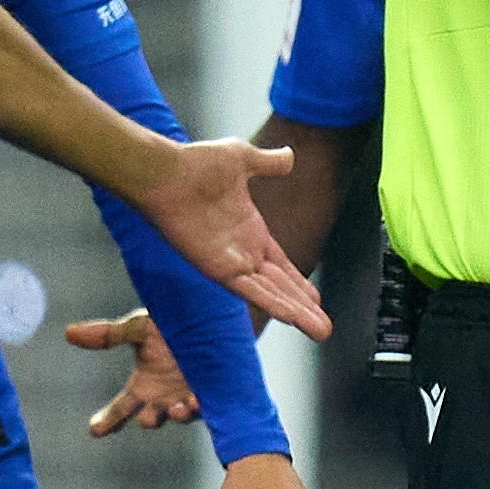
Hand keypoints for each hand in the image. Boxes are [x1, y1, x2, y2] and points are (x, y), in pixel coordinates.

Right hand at [66, 309, 200, 434]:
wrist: (212, 314)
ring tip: (178, 407)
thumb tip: (69, 332)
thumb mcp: (139, 328)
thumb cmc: (172, 323)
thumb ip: (108, 335)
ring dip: (177, 414)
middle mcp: (164, 397)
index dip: (107, 420)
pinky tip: (197, 400)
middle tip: (146, 418)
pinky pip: (207, 407)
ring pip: (180, 416)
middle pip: (150, 419)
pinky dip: (200, 405)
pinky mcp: (214, 392)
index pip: (120, 409)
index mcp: (143, 386)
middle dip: (149, 420)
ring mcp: (188, 396)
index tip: (95, 429)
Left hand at [139, 136, 329, 338]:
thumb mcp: (242, 159)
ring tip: (322, 332)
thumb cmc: (194, 164)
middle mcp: (241, 253)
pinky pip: (252, 291)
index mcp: (249, 231)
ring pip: (271, 295)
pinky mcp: (218, 270)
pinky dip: (273, 304)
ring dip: (297, 314)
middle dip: (304, 309)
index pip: (280, 266)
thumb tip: (289, 156)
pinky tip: (292, 317)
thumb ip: (268, 163)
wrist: (164, 173)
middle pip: (280, 287)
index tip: (316, 300)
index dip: (298, 283)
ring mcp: (230, 263)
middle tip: (325, 330)